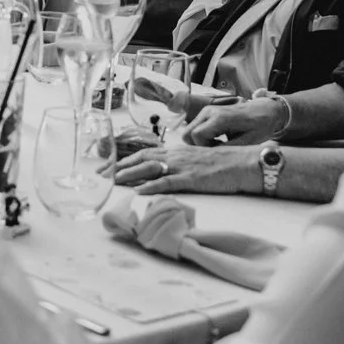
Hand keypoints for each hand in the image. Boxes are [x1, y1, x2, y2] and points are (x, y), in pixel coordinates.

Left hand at [117, 144, 258, 194]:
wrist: (243, 162)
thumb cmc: (223, 163)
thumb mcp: (197, 160)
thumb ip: (180, 164)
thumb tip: (166, 172)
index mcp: (176, 151)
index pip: (145, 152)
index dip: (125, 159)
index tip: (108, 166)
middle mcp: (175, 156)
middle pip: (140, 158)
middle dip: (118, 166)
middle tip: (99, 174)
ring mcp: (182, 166)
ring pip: (149, 168)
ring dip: (129, 174)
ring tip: (112, 181)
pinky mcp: (191, 179)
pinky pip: (167, 182)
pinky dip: (151, 186)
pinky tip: (139, 191)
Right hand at [183, 97, 285, 145]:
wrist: (265, 110)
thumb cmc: (259, 126)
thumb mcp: (248, 141)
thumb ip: (228, 149)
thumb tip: (211, 158)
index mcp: (220, 118)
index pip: (196, 135)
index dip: (204, 148)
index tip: (219, 151)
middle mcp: (209, 112)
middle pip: (188, 133)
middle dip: (198, 146)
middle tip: (216, 149)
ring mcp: (207, 111)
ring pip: (189, 131)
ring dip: (200, 142)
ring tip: (219, 144)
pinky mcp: (207, 113)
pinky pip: (195, 128)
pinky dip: (202, 137)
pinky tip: (218, 139)